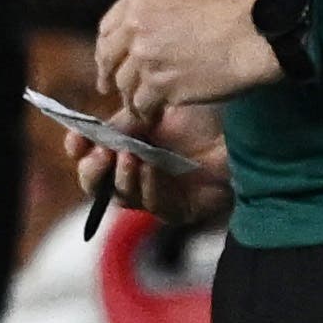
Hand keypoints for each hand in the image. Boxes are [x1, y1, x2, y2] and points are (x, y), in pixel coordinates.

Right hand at [67, 102, 233, 228]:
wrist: (247, 132)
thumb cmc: (205, 119)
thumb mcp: (157, 111)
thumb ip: (125, 122)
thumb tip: (95, 132)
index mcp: (125, 151)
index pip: (90, 157)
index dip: (79, 150)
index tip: (76, 139)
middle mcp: (136, 177)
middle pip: (98, 186)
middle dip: (93, 171)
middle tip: (99, 154)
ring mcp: (157, 196)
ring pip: (123, 197)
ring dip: (122, 176)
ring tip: (128, 156)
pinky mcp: (180, 211)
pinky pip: (154, 205)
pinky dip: (148, 185)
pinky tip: (149, 167)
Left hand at [97, 0, 280, 118]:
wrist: (261, 34)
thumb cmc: (238, 13)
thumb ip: (160, 14)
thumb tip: (153, 37)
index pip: (108, 28)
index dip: (108, 49)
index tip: (110, 61)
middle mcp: (134, 26)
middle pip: (109, 58)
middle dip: (108, 76)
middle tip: (110, 89)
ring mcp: (145, 57)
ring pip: (125, 85)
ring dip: (131, 98)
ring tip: (141, 108)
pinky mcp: (160, 85)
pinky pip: (143, 104)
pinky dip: (146, 112)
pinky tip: (155, 115)